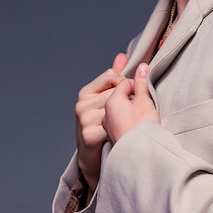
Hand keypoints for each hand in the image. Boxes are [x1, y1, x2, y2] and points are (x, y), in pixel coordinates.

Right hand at [75, 52, 127, 191]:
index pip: (111, 75)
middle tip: (130, 113)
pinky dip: (120, 130)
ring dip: (125, 116)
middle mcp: (81, 104)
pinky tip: (118, 134)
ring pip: (116, 108)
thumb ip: (114, 76)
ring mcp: (84, 119)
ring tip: (124, 124)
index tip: (130, 93)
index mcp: (86, 92)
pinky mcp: (89, 135)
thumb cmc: (103, 123)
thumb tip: (122, 56)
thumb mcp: (107, 97)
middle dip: (128, 101)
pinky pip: (114, 125)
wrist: (94, 156)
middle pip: (116, 91)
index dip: (125, 83)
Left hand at [102, 63, 158, 143]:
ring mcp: (107, 125)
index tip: (146, 94)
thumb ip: (142, 83)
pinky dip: (126, 118)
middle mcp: (105, 112)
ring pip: (118, 108)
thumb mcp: (145, 102)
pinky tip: (135, 125)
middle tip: (144, 105)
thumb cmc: (143, 129)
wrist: (140, 156)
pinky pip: (117, 120)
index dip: (137, 85)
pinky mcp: (111, 135)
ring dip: (128, 107)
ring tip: (141, 116)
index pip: (124, 82)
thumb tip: (142, 66)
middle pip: (118, 94)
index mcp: (111, 101)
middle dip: (131, 95)